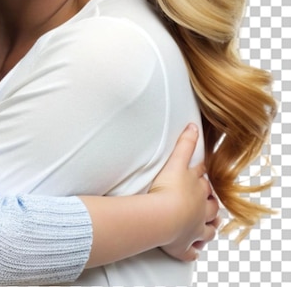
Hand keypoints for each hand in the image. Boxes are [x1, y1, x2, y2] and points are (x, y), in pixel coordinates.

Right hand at [150, 124, 219, 260]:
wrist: (163, 215)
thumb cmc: (168, 189)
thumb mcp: (176, 161)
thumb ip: (184, 143)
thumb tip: (193, 124)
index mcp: (197, 188)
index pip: (202, 180)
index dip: (201, 177)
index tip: (201, 174)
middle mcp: (200, 209)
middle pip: (210, 204)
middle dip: (210, 201)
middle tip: (207, 200)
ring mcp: (195, 228)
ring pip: (207, 228)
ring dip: (209, 225)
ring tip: (209, 223)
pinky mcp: (184, 244)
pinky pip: (191, 250)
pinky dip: (194, 249)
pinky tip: (194, 248)